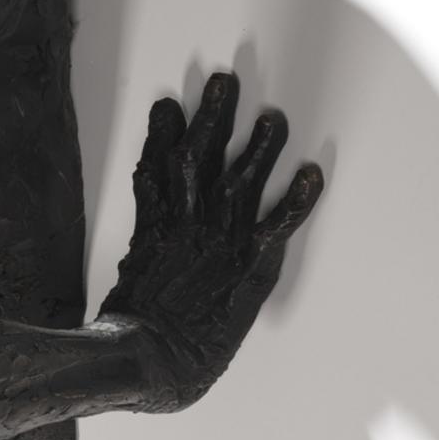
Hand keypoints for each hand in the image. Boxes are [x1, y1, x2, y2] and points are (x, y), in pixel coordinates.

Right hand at [98, 70, 322, 405]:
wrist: (152, 357)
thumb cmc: (136, 334)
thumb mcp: (128, 275)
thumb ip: (142, 243)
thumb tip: (140, 221)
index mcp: (157, 227)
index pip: (159, 166)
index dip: (163, 133)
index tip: (168, 104)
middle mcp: (190, 223)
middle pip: (200, 157)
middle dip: (213, 117)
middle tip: (224, 82)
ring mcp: (221, 240)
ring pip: (241, 178)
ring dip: (259, 146)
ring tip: (273, 118)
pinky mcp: (250, 263)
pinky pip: (279, 222)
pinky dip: (297, 197)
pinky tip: (310, 173)